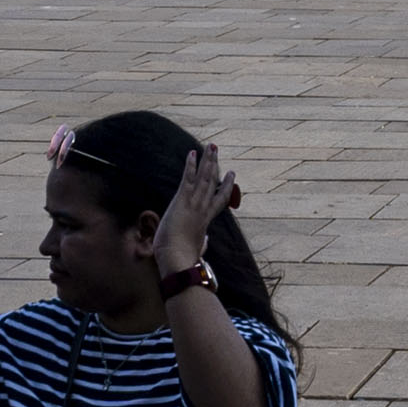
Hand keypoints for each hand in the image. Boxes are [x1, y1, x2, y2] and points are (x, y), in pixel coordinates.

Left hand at [154, 144, 238, 274]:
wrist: (177, 260)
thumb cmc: (183, 258)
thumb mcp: (196, 250)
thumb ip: (202, 244)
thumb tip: (205, 244)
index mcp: (206, 220)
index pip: (219, 199)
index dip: (226, 185)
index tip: (230, 174)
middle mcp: (203, 209)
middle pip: (213, 182)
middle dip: (215, 164)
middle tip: (216, 150)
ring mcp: (194, 204)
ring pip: (204, 177)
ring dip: (208, 160)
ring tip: (211, 146)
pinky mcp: (182, 201)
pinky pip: (188, 179)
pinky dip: (191, 165)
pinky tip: (193, 153)